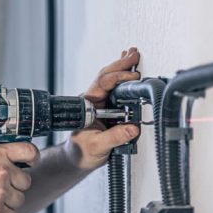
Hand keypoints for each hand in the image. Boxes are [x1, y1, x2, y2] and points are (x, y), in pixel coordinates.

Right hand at [0, 142, 38, 212]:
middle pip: (25, 181)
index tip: (32, 163)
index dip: (33, 158)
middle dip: (15, 185)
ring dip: (9, 201)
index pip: (28, 151)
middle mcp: (1, 171)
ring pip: (20, 199)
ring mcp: (0, 191)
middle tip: (0, 187)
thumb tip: (7, 155)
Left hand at [67, 47, 141, 170]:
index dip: (118, 77)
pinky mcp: (107, 108)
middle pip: (106, 76)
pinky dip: (123, 76)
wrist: (78, 158)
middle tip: (134, 55)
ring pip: (110, 80)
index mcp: (87, 106)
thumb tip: (132, 128)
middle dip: (121, 64)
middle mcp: (92, 101)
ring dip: (122, 67)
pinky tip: (128, 68)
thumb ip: (114, 137)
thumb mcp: (98, 146)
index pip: (102, 84)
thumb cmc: (82, 151)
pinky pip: (115, 88)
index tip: (133, 76)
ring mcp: (100, 103)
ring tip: (132, 55)